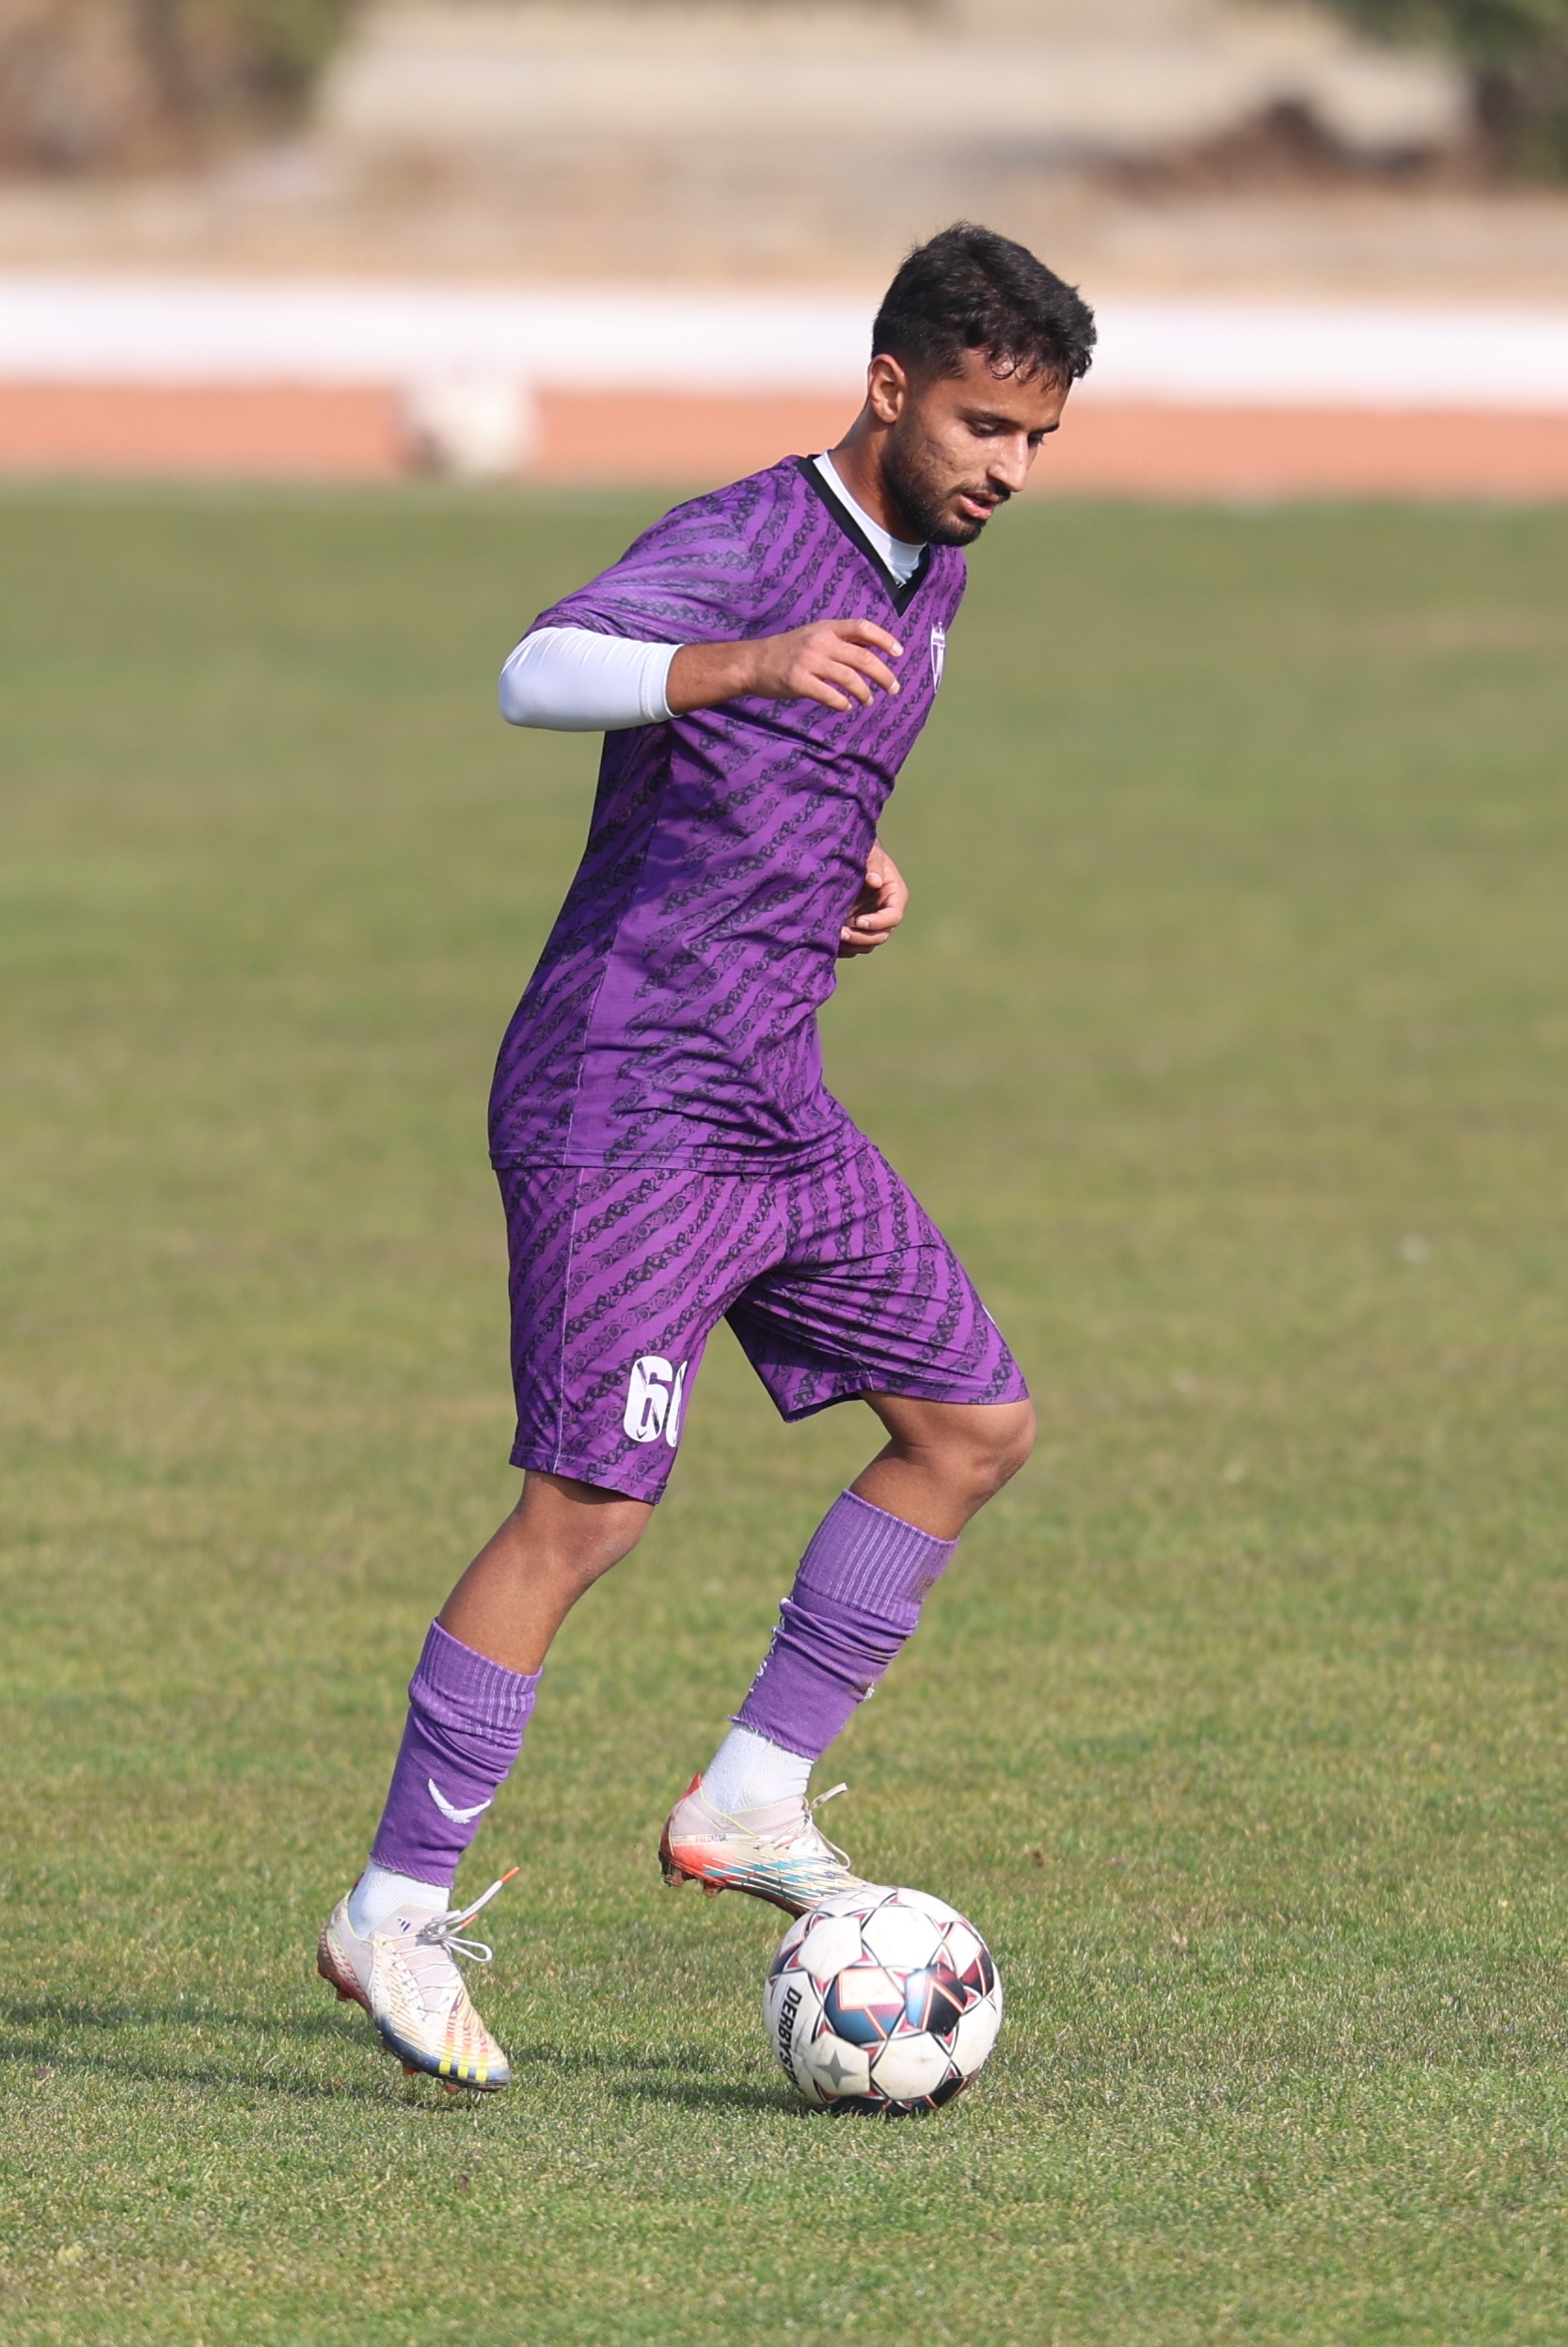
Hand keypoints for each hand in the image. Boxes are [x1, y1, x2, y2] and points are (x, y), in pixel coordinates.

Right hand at [668, 619, 902, 715]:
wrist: (752, 662)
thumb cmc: (787, 651)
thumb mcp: (813, 635)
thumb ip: (839, 641)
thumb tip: (873, 649)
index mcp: (826, 628)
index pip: (862, 628)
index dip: (884, 639)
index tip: (899, 653)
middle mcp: (820, 642)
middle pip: (862, 658)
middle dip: (883, 675)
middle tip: (893, 688)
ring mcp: (809, 661)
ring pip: (849, 679)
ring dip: (864, 693)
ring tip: (868, 701)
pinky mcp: (798, 681)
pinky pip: (830, 695)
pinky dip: (842, 703)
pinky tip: (845, 706)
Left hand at [838, 842, 908, 957]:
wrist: (847, 855)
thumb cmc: (863, 850)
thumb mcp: (870, 852)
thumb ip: (873, 864)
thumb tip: (875, 881)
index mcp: (895, 895)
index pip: (893, 916)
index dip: (878, 922)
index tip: (859, 921)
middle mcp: (885, 913)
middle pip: (880, 936)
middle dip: (861, 937)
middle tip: (841, 933)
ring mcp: (871, 922)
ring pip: (866, 944)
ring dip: (851, 945)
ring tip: (832, 936)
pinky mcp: (855, 927)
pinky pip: (852, 945)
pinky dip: (842, 947)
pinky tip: (826, 940)